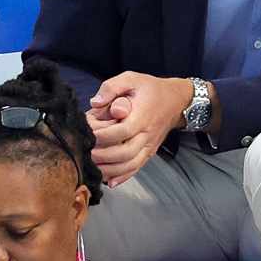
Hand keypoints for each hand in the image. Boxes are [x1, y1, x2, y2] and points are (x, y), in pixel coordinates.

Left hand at [87, 72, 192, 186]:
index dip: (101, 136)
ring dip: (110, 170)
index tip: (86, 133)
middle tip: (84, 153)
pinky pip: (137, 168)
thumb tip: (95, 103)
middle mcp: (147, 134)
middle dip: (102, 156)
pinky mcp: (150, 152)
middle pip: (124, 153)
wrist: (176, 100)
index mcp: (142, 116)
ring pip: (130, 164)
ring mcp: (150, 145)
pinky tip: (110, 182)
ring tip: (92, 167)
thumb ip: (111, 87)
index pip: (120, 132)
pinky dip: (123, 177)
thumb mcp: (131, 78)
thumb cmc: (150, 89)